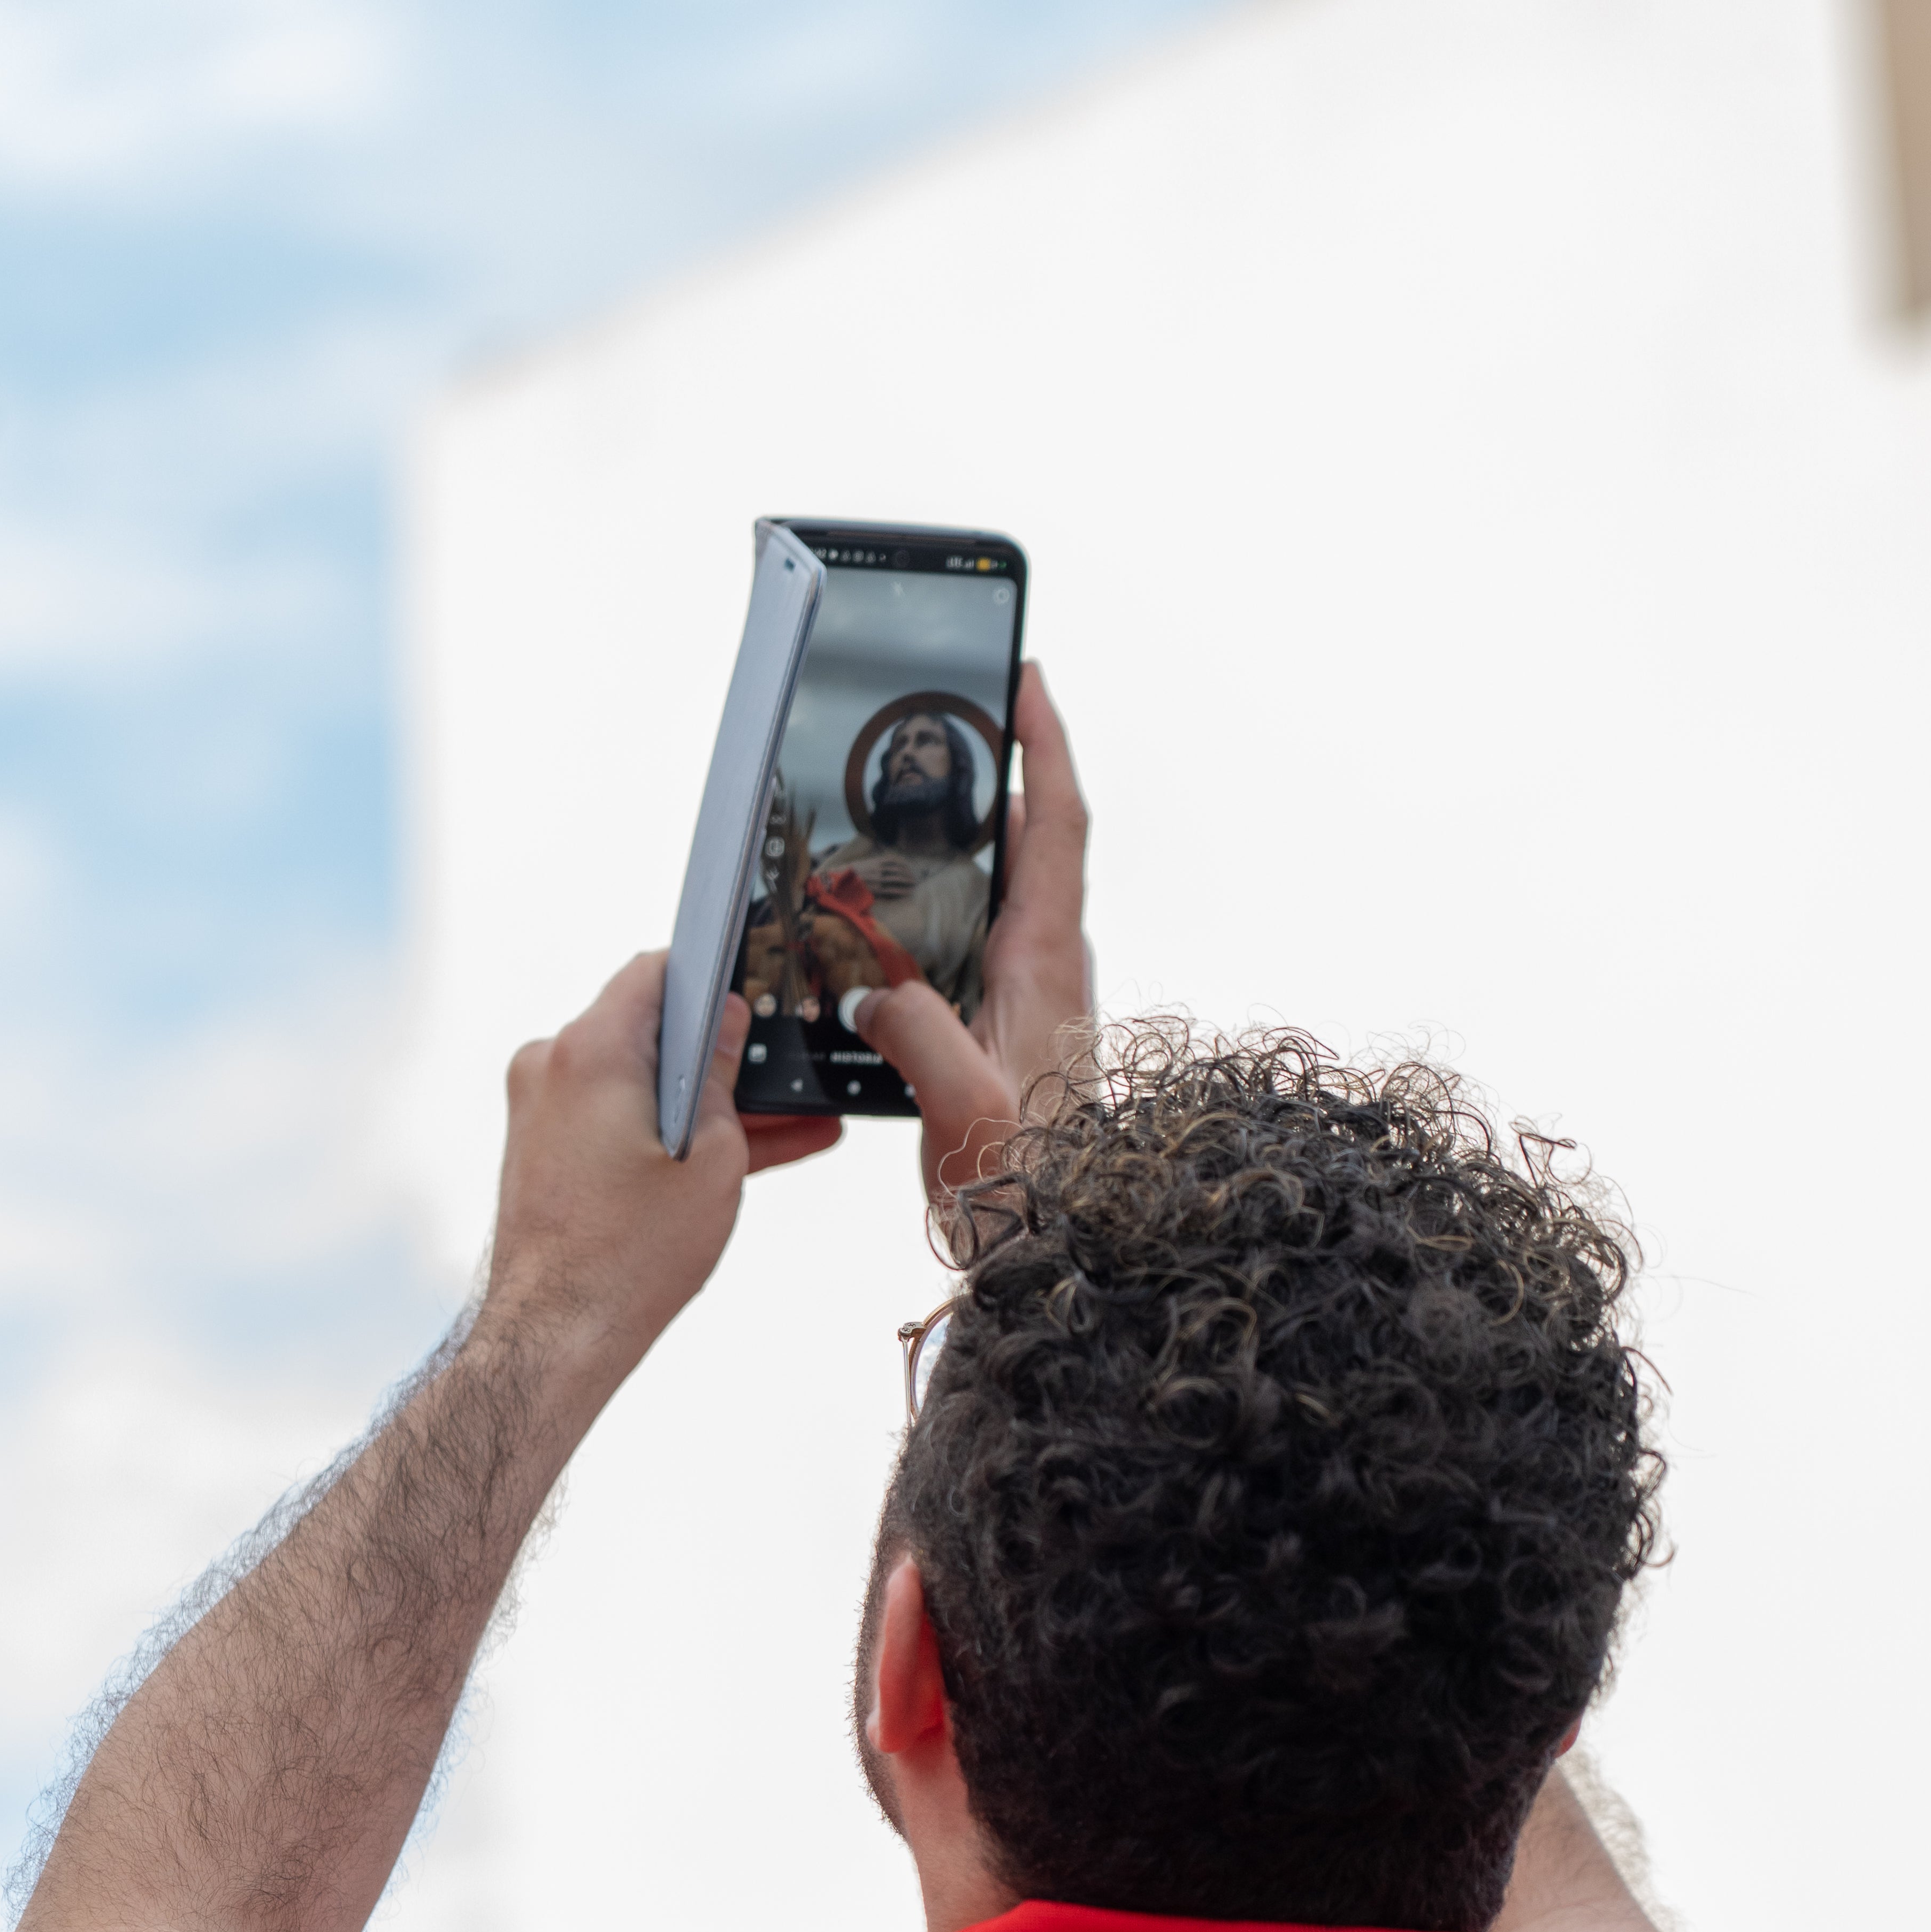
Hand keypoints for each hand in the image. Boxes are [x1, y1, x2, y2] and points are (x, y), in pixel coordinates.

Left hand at [479, 953, 836, 1415]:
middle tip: (789, 1075)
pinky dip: (670, 1131)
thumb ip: (723, 1076)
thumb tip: (729, 1024)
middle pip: (651, 1031)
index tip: (758, 998)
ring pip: (643, 1083)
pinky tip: (739, 1154)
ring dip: (708, 1102)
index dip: (716, 979)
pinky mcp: (547, 1149)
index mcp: (591, 1050)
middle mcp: (553, 1066)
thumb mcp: (712, 1157)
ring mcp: (544, 1109)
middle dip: (723, 1054)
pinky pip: (621, 1120)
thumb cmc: (628, 1257)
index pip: (656, 972)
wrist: (556, 1335)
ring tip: (791, 1126)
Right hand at [849, 661, 1089, 1199]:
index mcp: (1047, 964)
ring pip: (1002, 898)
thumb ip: (916, 1032)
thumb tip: (870, 986)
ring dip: (965, 851)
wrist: (1060, 1252)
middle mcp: (1049, 971)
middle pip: (1031, 847)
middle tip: (952, 727)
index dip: (1045, 747)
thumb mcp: (964, 1105)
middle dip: (999, 779)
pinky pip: (977, 952)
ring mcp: (1033, 1003)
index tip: (1029, 679)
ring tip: (905, 814)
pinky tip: (891, 928)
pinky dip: (943, 918)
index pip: (1056, 826)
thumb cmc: (1028, 1186)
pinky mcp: (1010, 1036)